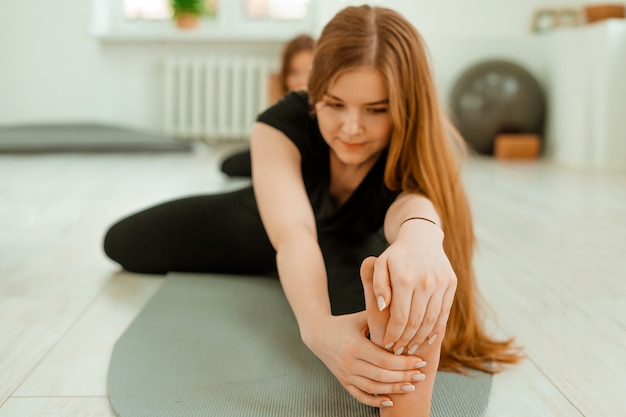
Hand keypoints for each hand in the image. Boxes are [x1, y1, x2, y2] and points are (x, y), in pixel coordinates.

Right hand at [302, 312, 427, 407]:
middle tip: (421, 375)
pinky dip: (375, 401)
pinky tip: (390, 401)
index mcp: (355, 346)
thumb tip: (405, 312)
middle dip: (404, 376)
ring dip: (394, 389)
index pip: (385, 359)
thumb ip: (380, 318)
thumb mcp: (360, 318)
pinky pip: (360, 396)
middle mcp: (350, 363)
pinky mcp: (343, 382)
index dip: (404, 363)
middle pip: (382, 376)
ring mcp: (346, 375)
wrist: (318, 334)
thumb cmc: (344, 323)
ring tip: (411, 386)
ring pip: (373, 388)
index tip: (420, 360)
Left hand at [372, 220, 456, 354]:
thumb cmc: (396, 255)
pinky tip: (428, 339)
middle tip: (399, 351)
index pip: (399, 317)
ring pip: (431, 320)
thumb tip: (382, 307)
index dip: (394, 334)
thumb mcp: (380, 265)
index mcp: (405, 278)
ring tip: (411, 348)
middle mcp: (425, 282)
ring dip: (421, 338)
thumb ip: (378, 285)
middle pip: (416, 322)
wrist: (422, 238)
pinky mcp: (451, 284)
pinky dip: (436, 328)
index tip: (388, 344)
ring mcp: (441, 283)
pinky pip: (444, 312)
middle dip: (406, 340)